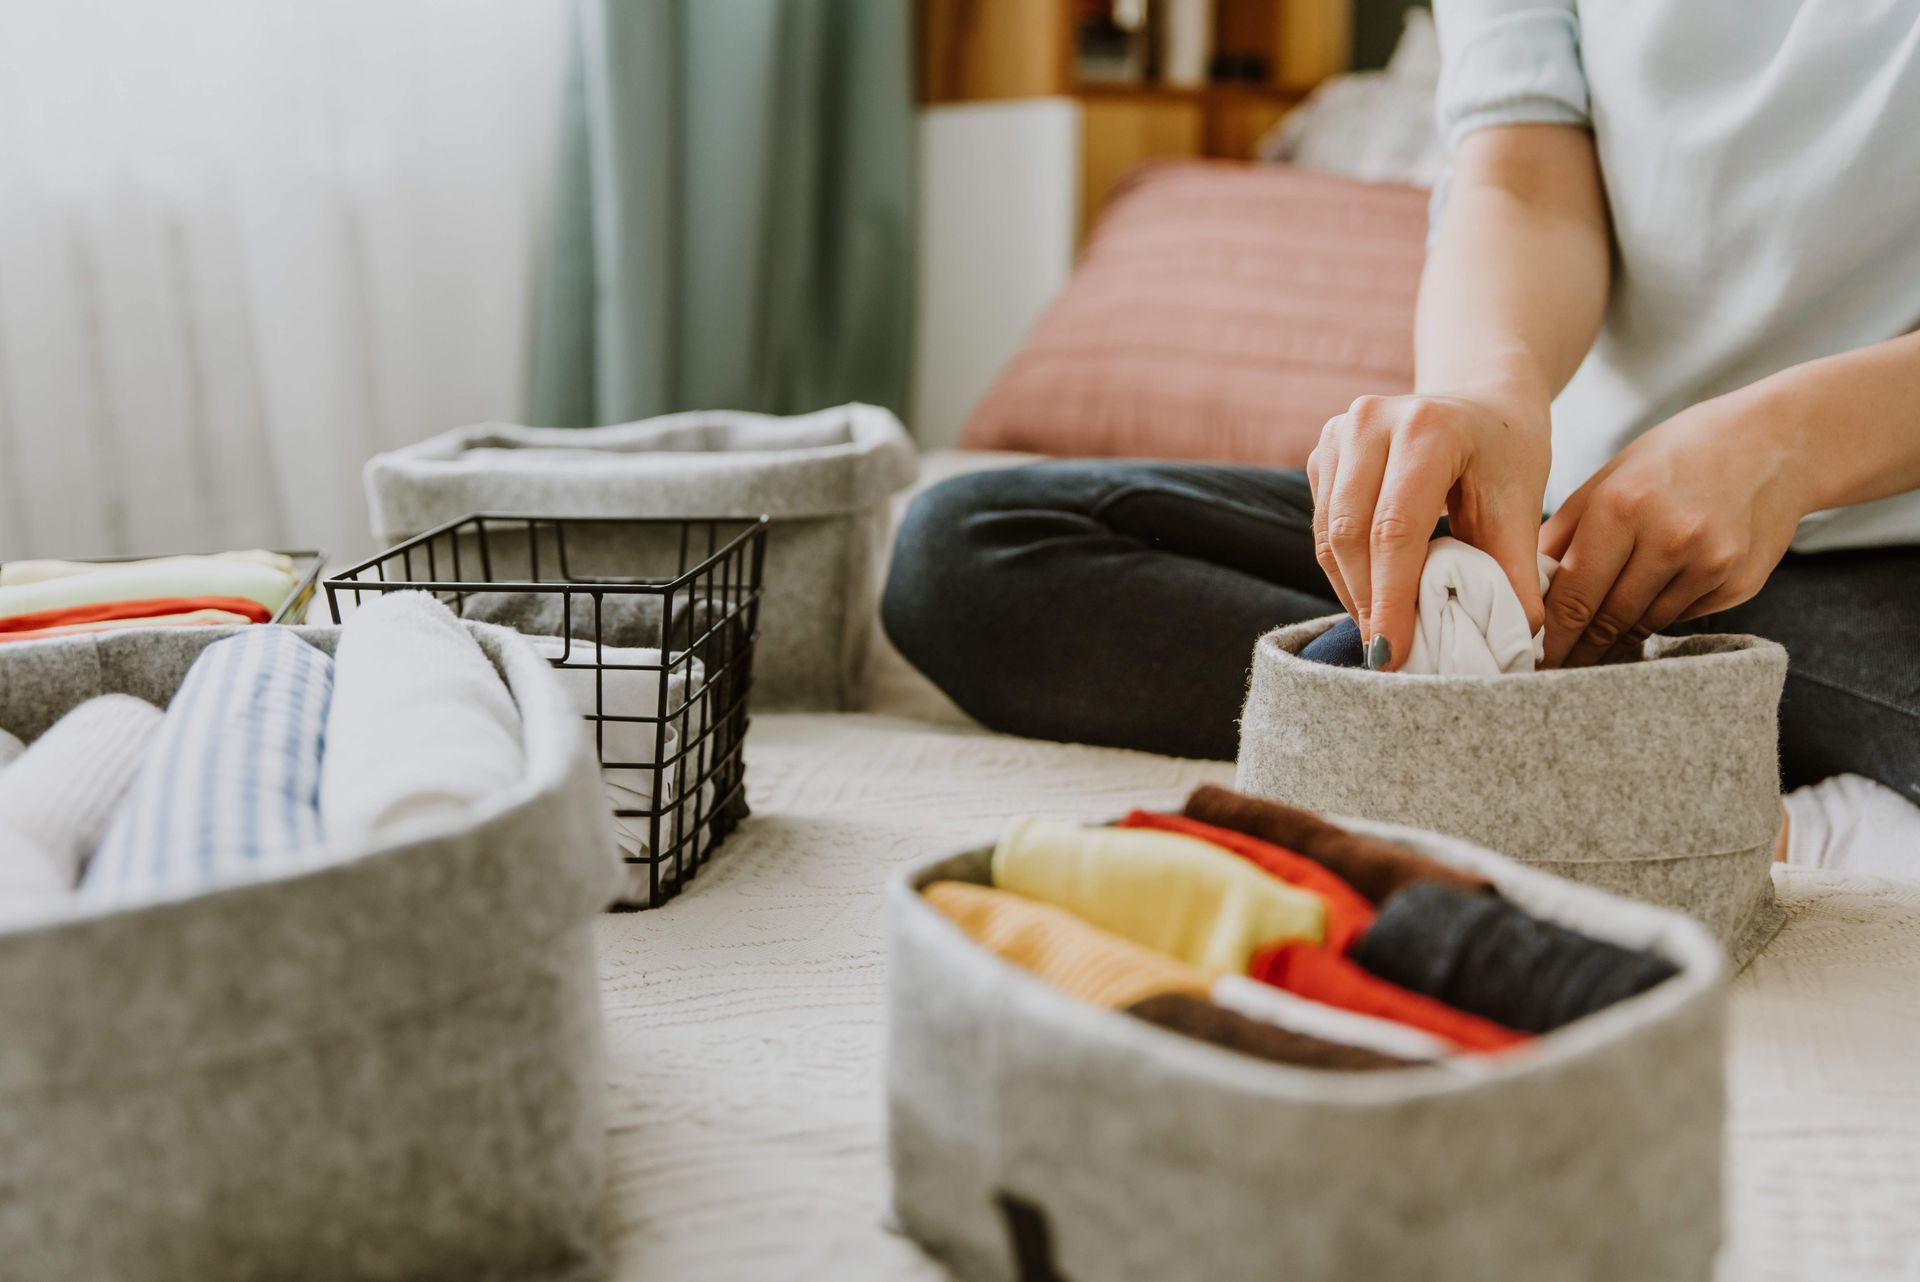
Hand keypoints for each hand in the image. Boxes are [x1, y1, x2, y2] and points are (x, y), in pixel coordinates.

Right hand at [1308, 392, 1551, 669]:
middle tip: (1387, 655)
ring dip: (1352, 592)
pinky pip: (1321, 528)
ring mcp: (1339, 433)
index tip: (1393, 655)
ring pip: (1327, 536)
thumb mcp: (1521, 505)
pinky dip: (1345, 571)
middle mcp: (1371, 421)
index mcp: (1428, 427)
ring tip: (1382, 631)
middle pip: (1350, 534)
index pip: (1396, 528)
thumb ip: (1515, 573)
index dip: (1391, 598)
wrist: (1482, 402)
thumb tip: (1515, 645)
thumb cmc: (1506, 454)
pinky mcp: (1322, 452)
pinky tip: (1374, 595)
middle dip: (1367, 603)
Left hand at [1538, 386, 1810, 667]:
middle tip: (1555, 670)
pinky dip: (1661, 616)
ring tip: (1593, 651)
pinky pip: (1683, 617)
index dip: (1550, 637)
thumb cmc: (1677, 457)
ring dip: (1617, 639)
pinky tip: (1652, 604)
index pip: (1573, 595)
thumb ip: (1564, 532)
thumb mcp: (1610, 477)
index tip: (1533, 659)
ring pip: (1645, 624)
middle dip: (1579, 649)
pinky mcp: (1740, 582)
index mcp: (1623, 507)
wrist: (1774, 444)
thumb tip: (1525, 584)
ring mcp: (1710, 564)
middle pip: (1609, 618)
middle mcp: (1670, 538)